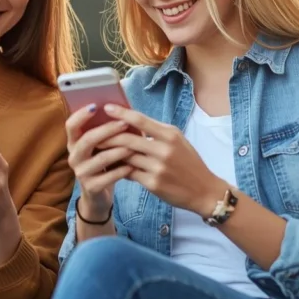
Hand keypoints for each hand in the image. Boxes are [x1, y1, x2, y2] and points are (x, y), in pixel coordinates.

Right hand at [65, 104, 134, 218]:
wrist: (98, 195)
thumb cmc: (104, 163)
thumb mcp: (102, 146)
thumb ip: (107, 131)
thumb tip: (125, 110)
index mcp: (74, 142)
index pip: (71, 125)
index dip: (81, 115)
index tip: (96, 106)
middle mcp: (74, 156)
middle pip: (87, 140)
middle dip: (107, 130)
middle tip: (124, 123)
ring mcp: (81, 173)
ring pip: (101, 158)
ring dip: (119, 150)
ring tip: (134, 146)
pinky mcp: (91, 187)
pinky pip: (109, 177)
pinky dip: (122, 170)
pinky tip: (133, 166)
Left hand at [98, 104, 223, 215]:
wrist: (204, 190)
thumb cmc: (189, 163)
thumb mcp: (178, 141)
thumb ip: (156, 132)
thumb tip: (130, 123)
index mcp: (170, 134)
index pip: (140, 120)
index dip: (121, 113)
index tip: (106, 108)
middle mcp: (164, 149)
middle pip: (127, 139)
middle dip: (108, 136)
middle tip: (94, 133)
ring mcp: (158, 167)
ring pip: (125, 157)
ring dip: (110, 153)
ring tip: (97, 149)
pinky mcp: (153, 183)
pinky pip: (129, 173)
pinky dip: (118, 169)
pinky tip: (110, 166)